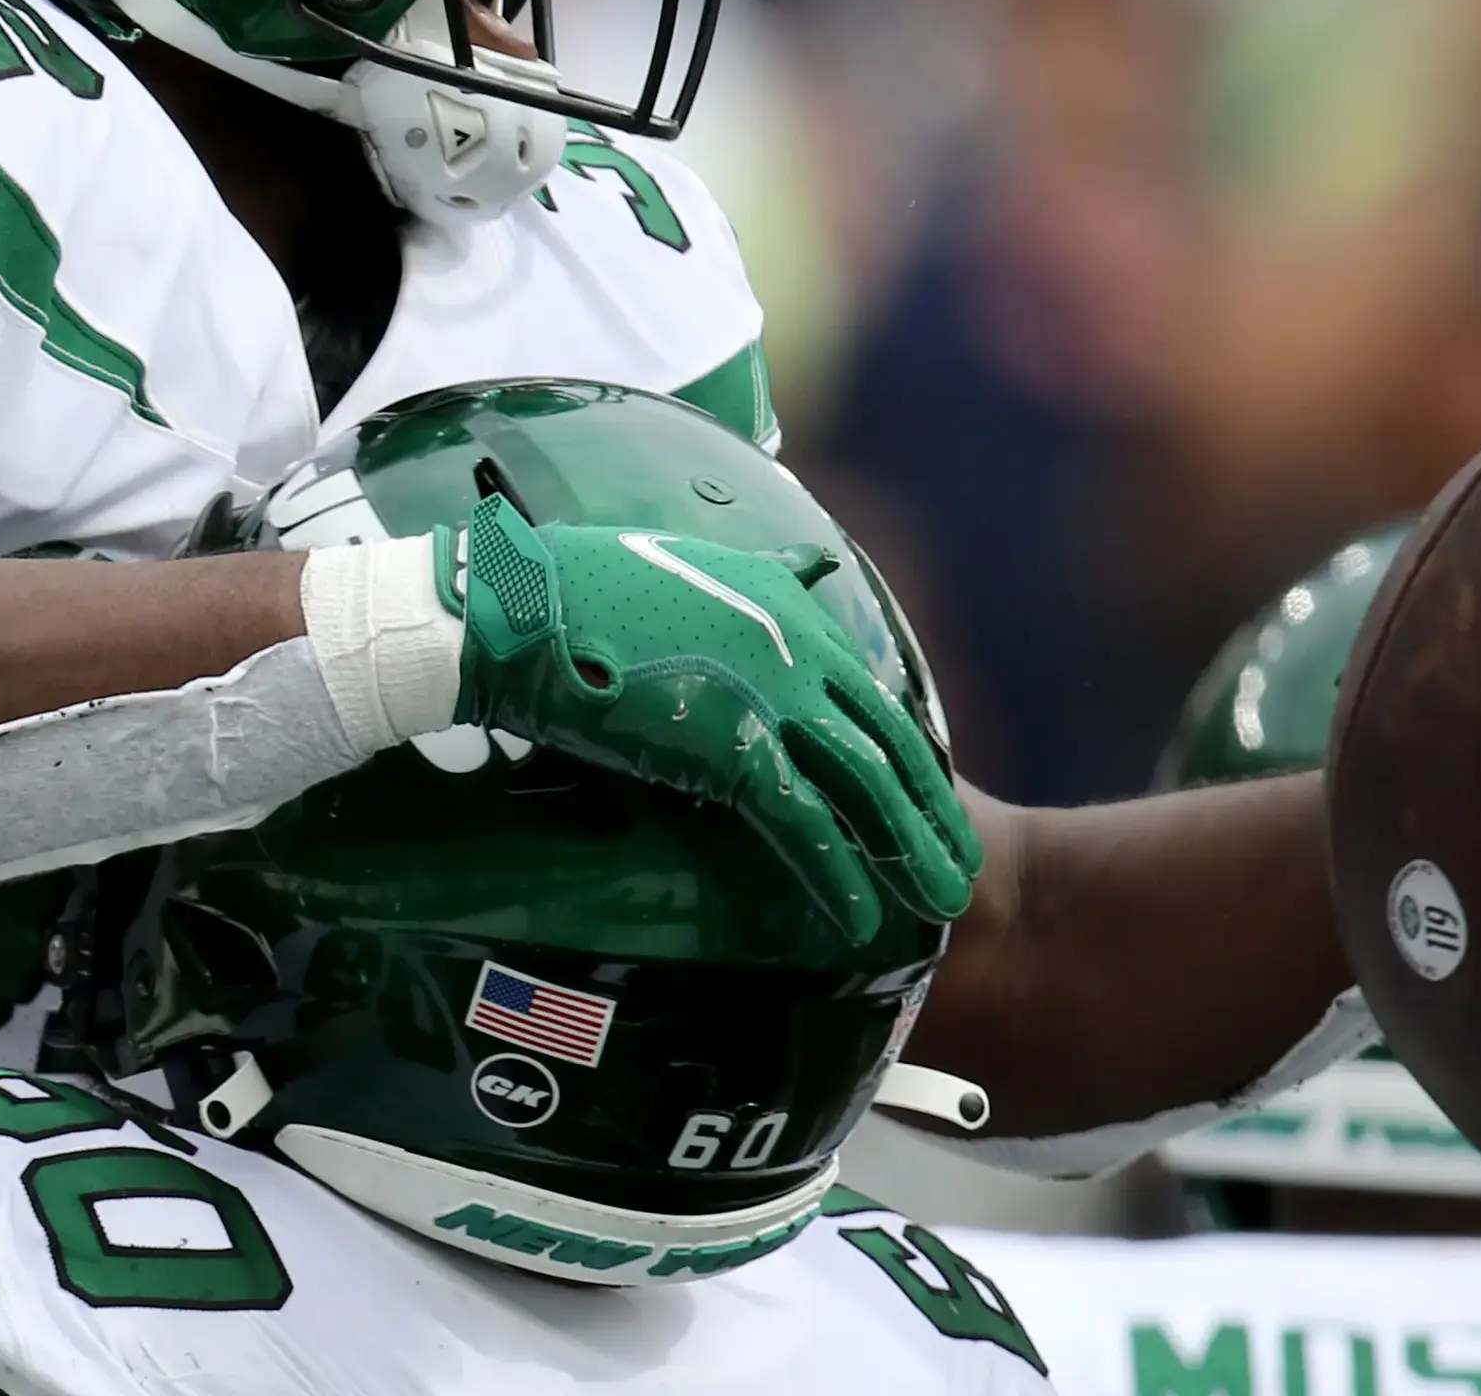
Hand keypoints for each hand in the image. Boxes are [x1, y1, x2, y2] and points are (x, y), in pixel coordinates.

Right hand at [446, 493, 981, 939]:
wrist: (520, 612)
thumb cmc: (578, 590)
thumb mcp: (691, 563)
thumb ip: (761, 574)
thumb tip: (814, 564)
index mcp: (783, 604)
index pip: (867, 689)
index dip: (906, 748)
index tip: (931, 792)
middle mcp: (795, 647)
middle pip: (887, 742)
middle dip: (930, 807)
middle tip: (960, 861)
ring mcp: (770, 698)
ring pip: (864, 787)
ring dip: (908, 849)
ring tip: (940, 899)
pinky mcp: (731, 749)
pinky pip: (803, 825)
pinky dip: (837, 874)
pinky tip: (861, 916)